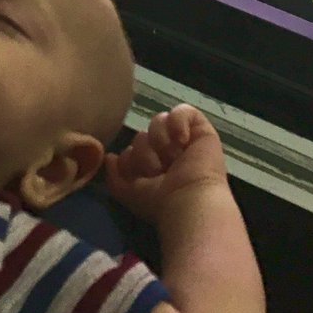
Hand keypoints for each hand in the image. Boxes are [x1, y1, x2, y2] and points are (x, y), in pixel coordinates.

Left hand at [104, 105, 229, 225]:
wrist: (188, 201)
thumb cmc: (160, 201)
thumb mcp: (129, 193)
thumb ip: (114, 176)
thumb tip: (110, 157)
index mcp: (154, 168)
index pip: (133, 149)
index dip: (131, 158)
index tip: (140, 176)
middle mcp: (169, 153)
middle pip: (143, 135)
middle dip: (145, 152)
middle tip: (158, 170)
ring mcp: (185, 141)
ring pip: (159, 121)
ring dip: (159, 139)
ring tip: (171, 156)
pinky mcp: (202, 131)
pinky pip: (183, 111)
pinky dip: (178, 121)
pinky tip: (181, 139)